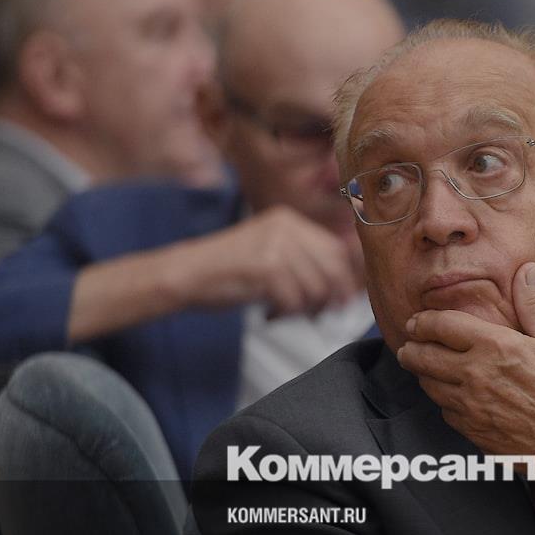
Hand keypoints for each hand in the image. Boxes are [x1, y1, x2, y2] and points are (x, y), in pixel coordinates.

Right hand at [169, 205, 358, 317]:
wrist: (188, 274)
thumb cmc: (230, 270)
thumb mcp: (271, 252)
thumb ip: (305, 262)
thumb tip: (346, 288)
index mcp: (290, 220)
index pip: (336, 249)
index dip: (346, 279)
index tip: (345, 300)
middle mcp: (286, 227)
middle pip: (332, 268)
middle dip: (330, 297)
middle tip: (318, 314)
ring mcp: (275, 245)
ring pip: (315, 288)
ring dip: (304, 309)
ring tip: (283, 312)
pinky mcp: (265, 267)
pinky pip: (294, 300)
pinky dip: (285, 314)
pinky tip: (269, 313)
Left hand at [396, 262, 534, 481]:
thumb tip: (526, 271)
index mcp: (496, 348)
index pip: (442, 327)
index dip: (424, 321)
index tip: (417, 320)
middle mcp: (476, 378)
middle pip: (423, 358)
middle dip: (411, 348)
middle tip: (409, 343)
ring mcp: (472, 409)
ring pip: (430, 387)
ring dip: (423, 374)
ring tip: (425, 367)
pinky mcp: (476, 434)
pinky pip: (446, 413)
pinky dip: (444, 401)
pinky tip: (452, 396)